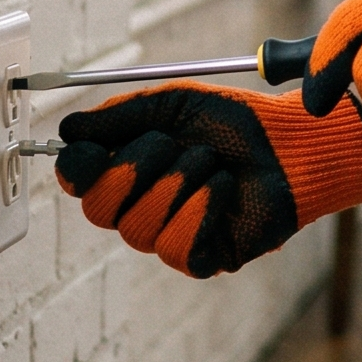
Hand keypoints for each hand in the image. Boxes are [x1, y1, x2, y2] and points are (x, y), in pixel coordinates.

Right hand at [53, 82, 361, 276]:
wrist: (292, 142)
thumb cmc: (237, 122)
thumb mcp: (174, 104)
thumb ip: (121, 116)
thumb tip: (69, 132)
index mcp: (130, 167)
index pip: (78, 180)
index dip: (77, 167)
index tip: (91, 147)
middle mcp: (143, 204)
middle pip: (96, 208)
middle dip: (131, 168)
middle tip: (170, 143)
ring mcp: (170, 234)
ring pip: (135, 229)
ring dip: (175, 184)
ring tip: (211, 161)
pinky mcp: (202, 258)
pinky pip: (174, 248)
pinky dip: (197, 211)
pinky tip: (222, 188)